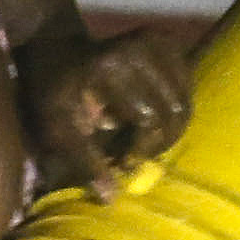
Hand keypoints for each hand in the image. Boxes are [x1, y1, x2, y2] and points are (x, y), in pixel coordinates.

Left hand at [26, 30, 190, 194]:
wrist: (56, 50)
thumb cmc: (53, 95)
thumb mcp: (58, 129)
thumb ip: (84, 162)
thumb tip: (111, 199)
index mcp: (111, 66)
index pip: (149, 120)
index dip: (140, 149)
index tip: (122, 165)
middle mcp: (140, 47)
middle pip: (173, 111)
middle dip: (158, 141)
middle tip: (135, 154)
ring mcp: (157, 40)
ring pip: (185, 102)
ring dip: (169, 128)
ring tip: (142, 138)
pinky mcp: (166, 41)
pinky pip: (187, 87)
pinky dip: (174, 109)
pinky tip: (151, 116)